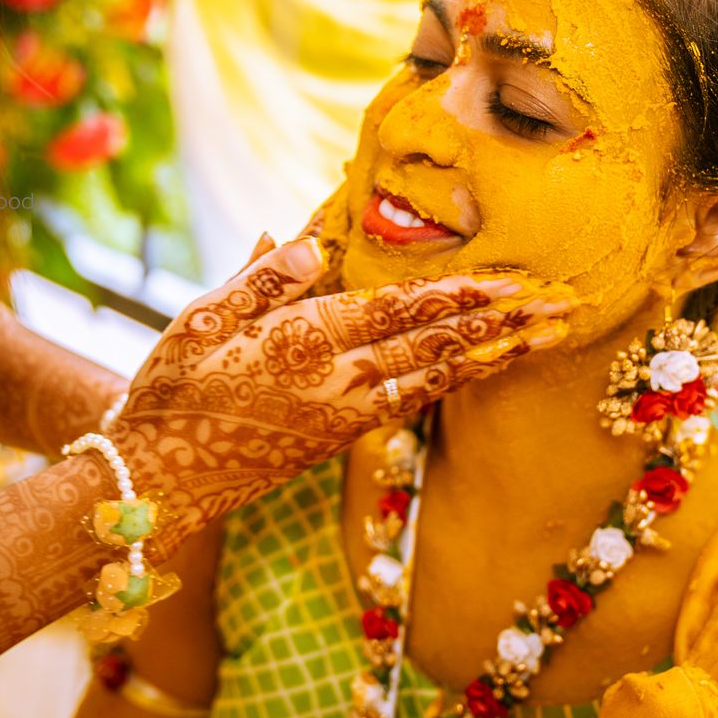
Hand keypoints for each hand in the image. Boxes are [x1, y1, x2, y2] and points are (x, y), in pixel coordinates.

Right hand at [112, 237, 570, 548]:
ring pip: (436, 379)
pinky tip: (478, 369)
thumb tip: (306, 237)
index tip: (512, 283)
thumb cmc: (172, 390)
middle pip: (436, 346)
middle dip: (502, 327)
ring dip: (495, 358)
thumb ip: (259, 280)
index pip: (399, 312)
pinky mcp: (340, 438)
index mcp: (302, 344)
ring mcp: (344, 417)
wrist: (155, 480)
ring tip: (543, 339)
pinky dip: (453, 382)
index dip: (461, 296)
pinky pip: (412, 403)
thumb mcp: (198, 321)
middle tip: (562, 308)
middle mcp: (337, 383)